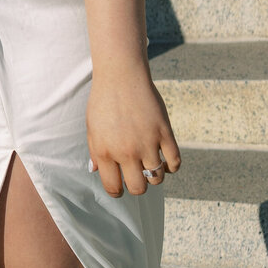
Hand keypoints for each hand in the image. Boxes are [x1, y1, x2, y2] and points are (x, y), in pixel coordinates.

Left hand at [86, 71, 179, 197]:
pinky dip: (172, 167)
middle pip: (139, 188)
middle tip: (136, 176)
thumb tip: (97, 171)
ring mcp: (148, 143)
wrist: (121, 76)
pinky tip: (165, 160)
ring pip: (157, 178)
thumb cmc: (104, 101)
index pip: (113, 187)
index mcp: (105, 152)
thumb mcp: (92, 128)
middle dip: (137, 185)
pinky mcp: (164, 133)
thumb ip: (96, 152)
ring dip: (155, 176)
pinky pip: (175, 162)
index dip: (117, 191)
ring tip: (150, 166)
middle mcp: (126, 151)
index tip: (120, 186)